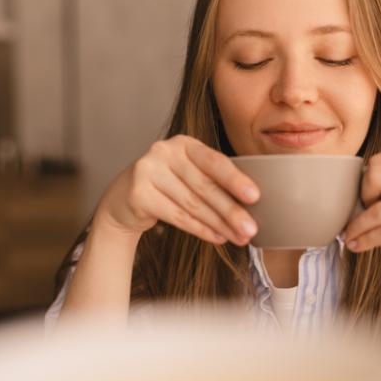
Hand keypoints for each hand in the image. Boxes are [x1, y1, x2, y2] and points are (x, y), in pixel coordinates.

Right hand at [94, 135, 259, 245]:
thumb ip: (214, 181)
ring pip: (192, 204)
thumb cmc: (168, 186)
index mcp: (184, 143)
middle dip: (231, 210)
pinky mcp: (138, 194)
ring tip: (239, 237)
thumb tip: (250, 205)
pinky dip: (200, 229)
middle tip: (251, 229)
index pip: (214, 161)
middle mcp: (164, 152)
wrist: (124, 199)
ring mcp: (148, 171)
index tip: (255, 196)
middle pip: (204, 186)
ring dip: (219, 224)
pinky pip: (177, 216)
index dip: (235, 180)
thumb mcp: (190, 175)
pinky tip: (218, 237)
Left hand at [342, 148, 380, 291]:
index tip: (368, 200)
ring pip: (376, 209)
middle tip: (363, 215)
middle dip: (362, 197)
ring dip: (358, 226)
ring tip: (349, 237)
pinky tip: (357, 246)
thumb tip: (360, 181)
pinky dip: (366, 240)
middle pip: (374, 175)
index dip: (367, 181)